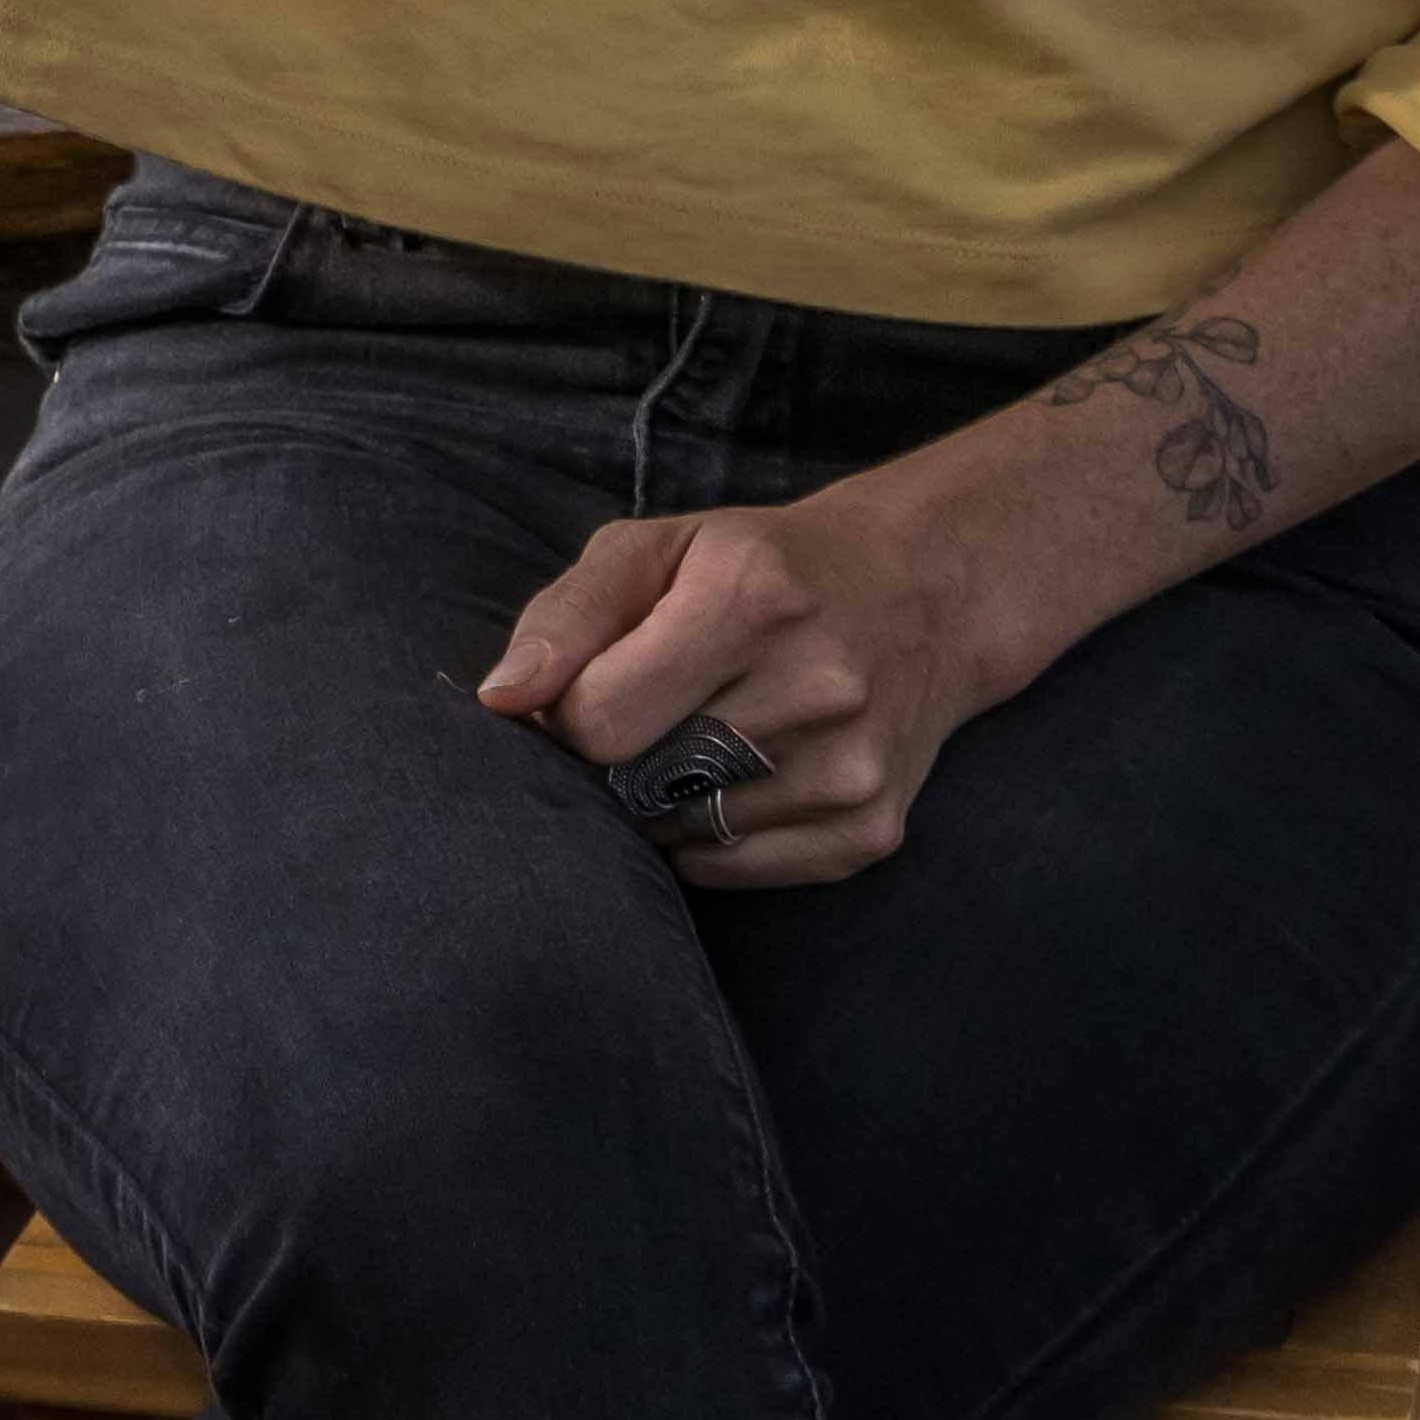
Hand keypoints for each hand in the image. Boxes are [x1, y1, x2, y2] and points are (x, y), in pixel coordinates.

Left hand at [473, 471, 1006, 890]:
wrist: (919, 594)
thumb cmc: (759, 566)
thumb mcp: (656, 548)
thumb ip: (566, 616)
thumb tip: (500, 699)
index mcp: (752, 597)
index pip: (597, 718)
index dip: (565, 715)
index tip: (584, 692)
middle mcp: (816, 685)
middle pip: (638, 784)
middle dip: (610, 762)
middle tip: (638, 720)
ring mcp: (851, 768)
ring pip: (683, 835)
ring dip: (659, 803)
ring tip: (696, 739)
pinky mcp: (870, 831)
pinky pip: (734, 870)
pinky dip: (709, 838)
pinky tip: (738, 777)